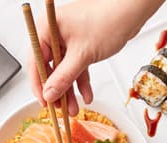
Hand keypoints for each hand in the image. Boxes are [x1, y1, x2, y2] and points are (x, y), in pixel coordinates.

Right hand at [28, 0, 163, 115]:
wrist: (131, 11)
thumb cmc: (107, 20)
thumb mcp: (82, 55)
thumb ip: (63, 77)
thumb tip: (50, 93)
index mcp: (47, 28)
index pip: (35, 61)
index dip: (39, 84)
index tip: (44, 102)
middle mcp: (55, 33)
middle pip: (50, 67)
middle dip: (57, 90)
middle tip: (60, 108)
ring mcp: (69, 39)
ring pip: (64, 69)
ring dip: (70, 89)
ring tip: (74, 107)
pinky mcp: (81, 44)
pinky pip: (77, 66)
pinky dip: (81, 80)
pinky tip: (86, 94)